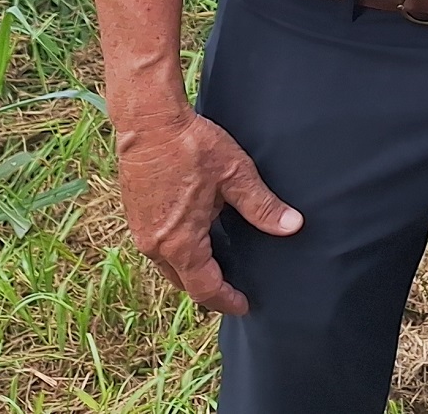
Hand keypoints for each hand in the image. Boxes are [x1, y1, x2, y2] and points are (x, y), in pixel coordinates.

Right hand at [114, 110, 300, 314]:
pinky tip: (196, 238)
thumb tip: (293, 226)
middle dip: (209, 289)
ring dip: (192, 271)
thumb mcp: (234, 173)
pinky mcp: (134, 216)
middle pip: (184, 282)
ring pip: (169, 266)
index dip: (226, 300)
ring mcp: (141, 232)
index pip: (205, 288)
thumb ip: (262, 205)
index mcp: (180, 242)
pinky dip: (178, 253)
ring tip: (218, 265)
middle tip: (234, 288)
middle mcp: (155, 245)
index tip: (244, 305)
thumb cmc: (191, 145)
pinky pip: (158, 248)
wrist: (148, 121)